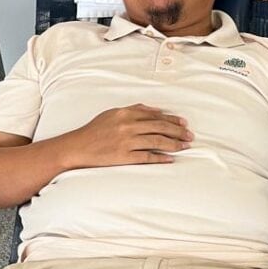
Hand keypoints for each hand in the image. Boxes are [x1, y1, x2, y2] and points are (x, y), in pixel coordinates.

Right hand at [59, 104, 192, 168]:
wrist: (77, 147)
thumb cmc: (94, 131)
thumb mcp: (112, 114)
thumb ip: (133, 110)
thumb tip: (153, 110)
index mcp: (125, 113)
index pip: (155, 116)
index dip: (172, 119)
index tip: (183, 123)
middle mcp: (128, 126)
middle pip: (160, 127)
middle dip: (178, 131)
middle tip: (190, 136)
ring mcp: (126, 142)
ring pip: (156, 141)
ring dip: (174, 144)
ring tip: (185, 146)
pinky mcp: (124, 156)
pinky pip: (146, 157)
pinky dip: (160, 158)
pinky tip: (170, 159)